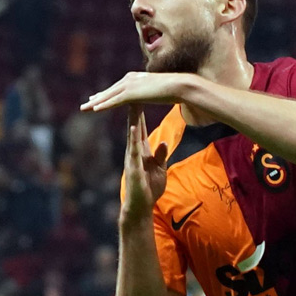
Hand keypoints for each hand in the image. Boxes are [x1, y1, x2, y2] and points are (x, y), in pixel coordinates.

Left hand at [81, 72, 190, 111]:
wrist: (179, 85)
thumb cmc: (174, 89)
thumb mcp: (159, 89)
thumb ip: (153, 90)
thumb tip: (155, 92)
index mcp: (135, 78)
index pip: (117, 88)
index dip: (107, 94)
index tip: (98, 98)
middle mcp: (129, 80)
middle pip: (109, 91)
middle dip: (97, 98)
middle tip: (86, 104)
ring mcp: (129, 86)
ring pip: (108, 96)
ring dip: (95, 103)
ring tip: (84, 109)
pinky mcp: (131, 93)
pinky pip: (114, 101)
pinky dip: (104, 105)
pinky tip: (95, 110)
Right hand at [120, 105, 168, 225]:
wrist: (141, 207)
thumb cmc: (149, 188)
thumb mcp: (159, 168)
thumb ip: (160, 155)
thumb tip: (163, 142)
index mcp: (140, 149)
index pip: (140, 126)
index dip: (141, 110)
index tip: (144, 94)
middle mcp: (133, 150)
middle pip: (134, 125)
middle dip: (134, 107)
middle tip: (134, 88)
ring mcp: (131, 158)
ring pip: (131, 135)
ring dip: (132, 118)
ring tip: (132, 102)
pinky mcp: (132, 168)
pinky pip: (133, 151)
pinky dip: (132, 139)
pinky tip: (132, 128)